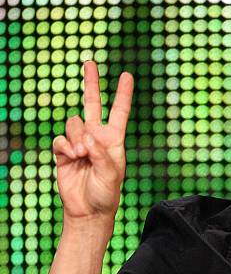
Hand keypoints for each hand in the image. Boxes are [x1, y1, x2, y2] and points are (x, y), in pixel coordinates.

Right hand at [52, 61, 133, 222]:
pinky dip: (65, 146)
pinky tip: (72, 157)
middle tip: (90, 63)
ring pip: (73, 124)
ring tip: (81, 155)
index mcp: (114, 140)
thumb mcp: (112, 174)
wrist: (88, 210)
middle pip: (92, 104)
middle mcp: (96, 138)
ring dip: (76, 137)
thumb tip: (86, 137)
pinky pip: (60, 139)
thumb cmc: (106, 193)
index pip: (119, 112)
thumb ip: (101, 154)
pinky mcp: (64, 152)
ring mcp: (79, 143)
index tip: (126, 75)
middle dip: (91, 84)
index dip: (123, 94)